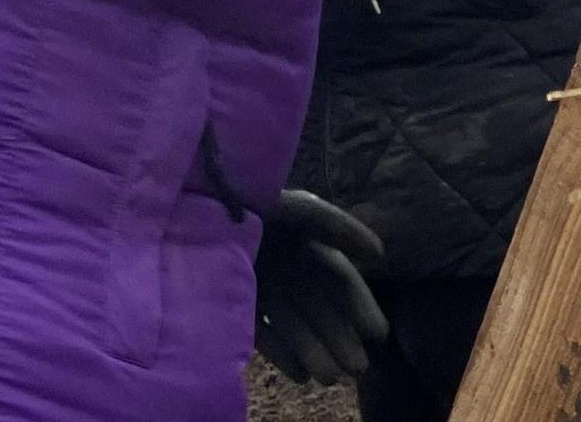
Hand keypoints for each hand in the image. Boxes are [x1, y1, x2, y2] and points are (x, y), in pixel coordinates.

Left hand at [254, 190, 388, 385]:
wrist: (200, 211)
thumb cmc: (257, 203)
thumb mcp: (303, 209)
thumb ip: (341, 229)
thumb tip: (379, 255)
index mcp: (311, 245)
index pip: (342, 282)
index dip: (361, 307)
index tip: (377, 335)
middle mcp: (291, 270)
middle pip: (322, 310)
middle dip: (341, 339)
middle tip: (357, 370)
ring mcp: (264, 288)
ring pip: (295, 326)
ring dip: (314, 351)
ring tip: (329, 378)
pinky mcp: (238, 303)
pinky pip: (263, 332)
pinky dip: (280, 353)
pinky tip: (298, 374)